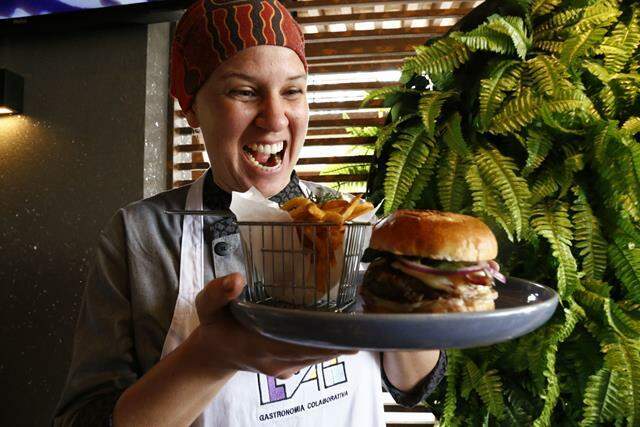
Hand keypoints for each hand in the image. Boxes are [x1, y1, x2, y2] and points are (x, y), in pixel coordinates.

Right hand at [190, 273, 355, 378]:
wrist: (214, 354)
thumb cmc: (215, 325)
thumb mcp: (206, 306)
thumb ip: (218, 292)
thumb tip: (237, 279)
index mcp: (256, 346)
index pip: (294, 345)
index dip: (322, 341)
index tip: (347, 334)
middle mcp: (273, 361)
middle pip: (313, 353)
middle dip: (338, 343)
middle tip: (364, 329)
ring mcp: (281, 368)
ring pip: (315, 358)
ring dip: (337, 346)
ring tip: (361, 330)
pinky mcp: (287, 368)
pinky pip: (310, 359)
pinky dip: (326, 348)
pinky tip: (342, 335)